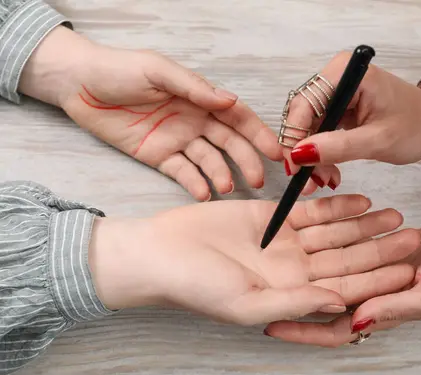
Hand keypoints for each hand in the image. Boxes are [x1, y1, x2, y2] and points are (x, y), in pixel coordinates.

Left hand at [19, 26, 282, 200]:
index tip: (276, 152)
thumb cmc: (118, 69)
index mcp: (199, 98)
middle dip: (247, 161)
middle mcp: (194, 121)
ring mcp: (177, 140)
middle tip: (258, 180)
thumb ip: (195, 88)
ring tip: (228, 188)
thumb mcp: (158, 70)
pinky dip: (195, 184)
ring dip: (222, 175)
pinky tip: (204, 193)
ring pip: (209, 161)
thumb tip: (230, 102)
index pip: (237, 117)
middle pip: (229, 144)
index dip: (258, 134)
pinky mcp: (158, 157)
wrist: (78, 84)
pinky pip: (182, 173)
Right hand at [89, 195, 420, 325]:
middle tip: (414, 235)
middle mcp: (292, 269)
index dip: (377, 278)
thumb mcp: (247, 302)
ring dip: (364, 223)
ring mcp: (283, 242)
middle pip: (346, 258)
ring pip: (334, 231)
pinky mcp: (270, 216)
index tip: (408, 269)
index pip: (344, 287)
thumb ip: (295, 301)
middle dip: (380, 248)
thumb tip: (339, 303)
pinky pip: (310, 209)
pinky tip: (360, 197)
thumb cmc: (195, 285)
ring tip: (395, 213)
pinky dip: (335, 203)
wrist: (159, 252)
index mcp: (290, 295)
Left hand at [264, 224, 420, 345]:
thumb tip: (356, 322)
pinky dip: (327, 238)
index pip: (330, 328)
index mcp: (376, 314)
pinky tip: (305, 228)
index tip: (270, 327)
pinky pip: (342, 247)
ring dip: (303, 268)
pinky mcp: (371, 251)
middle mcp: (366, 295)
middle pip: (320, 302)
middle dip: (290, 300)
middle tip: (257, 293)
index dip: (301, 330)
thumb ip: (393, 309)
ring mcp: (367, 273)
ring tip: (271, 258)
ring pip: (327, 272)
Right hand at [281, 51, 420, 193]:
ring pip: (308, 126)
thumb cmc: (417, 126)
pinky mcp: (340, 105)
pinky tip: (327, 171)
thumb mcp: (377, 141)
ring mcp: (337, 90)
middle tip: (308, 182)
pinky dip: (321, 152)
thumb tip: (298, 155)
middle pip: (302, 115)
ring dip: (311, 156)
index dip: (294, 137)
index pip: (304, 104)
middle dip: (303, 150)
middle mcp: (337, 75)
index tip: (294, 168)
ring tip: (322, 181)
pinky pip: (319, 130)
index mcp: (346, 72)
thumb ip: (336, 147)